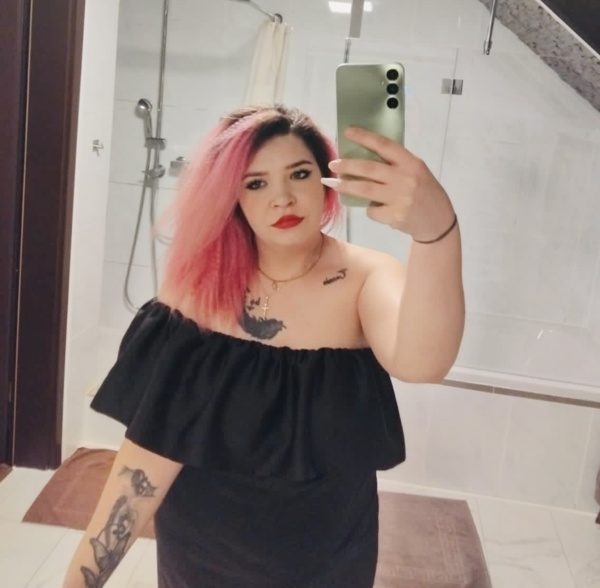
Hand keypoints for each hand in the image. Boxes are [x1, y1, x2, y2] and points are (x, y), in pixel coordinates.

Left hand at [322, 127, 455, 241]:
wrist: (438, 221)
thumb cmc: (424, 192)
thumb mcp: (416, 172)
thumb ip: (396, 164)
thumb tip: (362, 157)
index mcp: (411, 163)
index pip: (384, 145)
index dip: (364, 137)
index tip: (347, 132)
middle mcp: (405, 178)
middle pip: (368, 169)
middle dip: (347, 166)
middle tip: (333, 164)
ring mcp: (400, 198)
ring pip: (365, 190)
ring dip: (345, 186)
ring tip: (332, 183)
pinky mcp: (394, 216)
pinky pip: (372, 210)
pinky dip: (370, 209)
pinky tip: (376, 209)